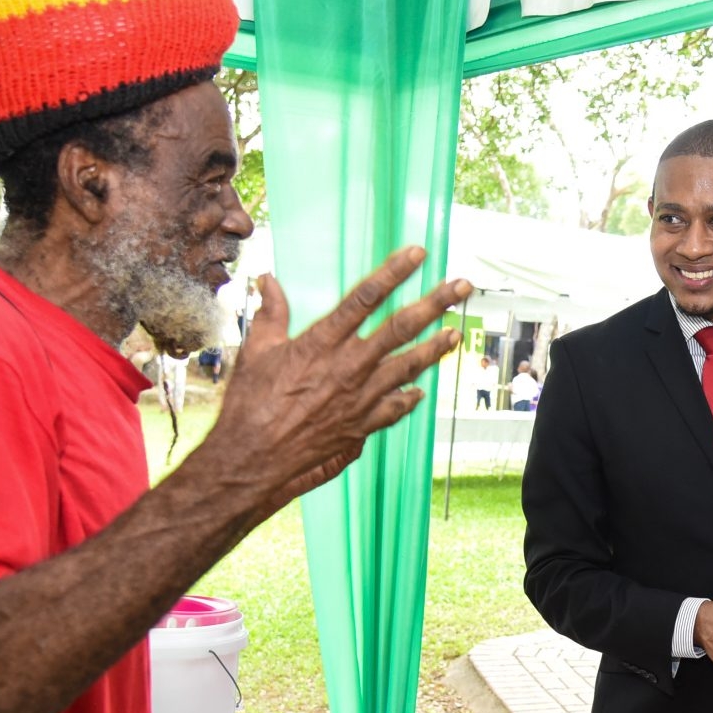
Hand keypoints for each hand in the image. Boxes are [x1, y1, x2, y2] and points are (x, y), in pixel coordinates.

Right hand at [196, 248, 469, 514]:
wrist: (254, 458)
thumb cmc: (249, 404)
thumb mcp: (256, 351)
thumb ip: (271, 313)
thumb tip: (268, 281)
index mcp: (322, 342)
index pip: (365, 297)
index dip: (394, 272)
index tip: (417, 255)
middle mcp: (349, 366)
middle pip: (401, 327)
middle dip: (435, 303)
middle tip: (462, 287)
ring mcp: (360, 397)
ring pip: (408, 366)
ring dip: (435, 348)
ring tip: (456, 333)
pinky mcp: (362, 425)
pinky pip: (395, 408)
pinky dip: (409, 398)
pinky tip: (421, 391)